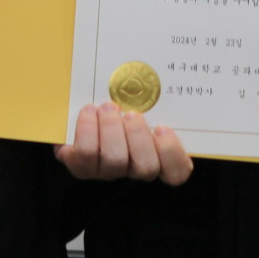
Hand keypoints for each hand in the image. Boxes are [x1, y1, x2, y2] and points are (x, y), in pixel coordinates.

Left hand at [53, 103, 193, 184]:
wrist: (82, 118)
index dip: (171, 153)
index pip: (177, 173)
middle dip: (138, 136)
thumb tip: (156, 84)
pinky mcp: (82, 167)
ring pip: (115, 160)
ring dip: (111, 129)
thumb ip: (153, 104)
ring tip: (107, 107)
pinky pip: (85, 154)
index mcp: (157, 157)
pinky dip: (88, 129)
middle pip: (146, 168)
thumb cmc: (121, 108)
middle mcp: (134, 170)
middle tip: (131, 113)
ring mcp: (108, 172)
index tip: (162, 128)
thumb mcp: (141, 104)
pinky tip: (89, 111)